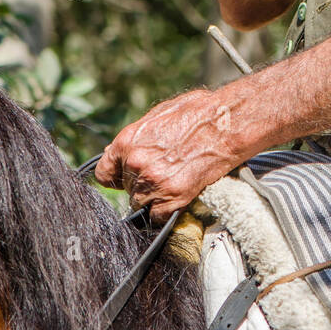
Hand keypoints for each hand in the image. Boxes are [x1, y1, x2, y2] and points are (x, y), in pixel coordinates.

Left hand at [94, 88, 242, 222]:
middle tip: (163, 172)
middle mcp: (135, 163)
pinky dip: (166, 212)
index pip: (104, 173)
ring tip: (173, 182)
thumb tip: (115, 150)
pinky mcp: (173, 198)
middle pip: (126, 188)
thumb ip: (135, 136)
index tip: (124, 178)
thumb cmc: (198, 113)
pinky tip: (177, 197)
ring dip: (153, 198)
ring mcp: (153, 182)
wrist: (226, 125)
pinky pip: (157, 217)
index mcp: (127, 141)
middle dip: (141, 183)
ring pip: (141, 203)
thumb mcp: (159, 114)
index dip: (116, 176)